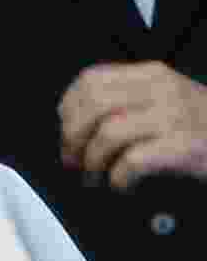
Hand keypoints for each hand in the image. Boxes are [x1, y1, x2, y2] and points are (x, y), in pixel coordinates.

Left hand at [59, 61, 206, 189]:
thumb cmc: (200, 129)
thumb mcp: (163, 102)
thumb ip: (125, 103)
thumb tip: (73, 126)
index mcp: (150, 75)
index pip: (90, 80)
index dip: (68, 111)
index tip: (67, 135)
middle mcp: (161, 89)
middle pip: (93, 105)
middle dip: (73, 139)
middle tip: (74, 162)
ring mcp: (174, 116)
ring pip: (108, 133)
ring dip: (92, 162)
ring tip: (95, 178)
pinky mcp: (183, 146)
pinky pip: (133, 160)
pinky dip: (118, 178)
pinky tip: (121, 185)